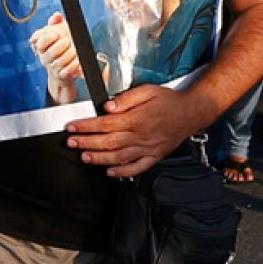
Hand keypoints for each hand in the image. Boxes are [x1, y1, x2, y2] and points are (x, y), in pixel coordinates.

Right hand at [29, 12, 84, 104]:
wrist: (62, 67)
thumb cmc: (59, 46)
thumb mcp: (56, 32)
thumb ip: (55, 22)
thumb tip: (57, 16)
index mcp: (40, 46)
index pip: (39, 42)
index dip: (49, 37)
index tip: (56, 34)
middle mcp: (44, 58)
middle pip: (52, 52)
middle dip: (63, 45)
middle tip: (68, 41)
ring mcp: (52, 67)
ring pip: (61, 61)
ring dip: (71, 54)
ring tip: (74, 50)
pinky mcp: (61, 75)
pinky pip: (68, 70)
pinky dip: (74, 64)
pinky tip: (78, 60)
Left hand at [65, 85, 203, 177]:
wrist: (191, 112)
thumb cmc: (170, 100)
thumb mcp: (148, 90)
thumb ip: (127, 98)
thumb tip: (108, 106)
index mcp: (137, 118)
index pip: (105, 123)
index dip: (86, 126)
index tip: (73, 126)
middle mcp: (141, 136)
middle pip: (108, 142)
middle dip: (86, 142)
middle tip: (71, 142)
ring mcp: (148, 148)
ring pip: (119, 157)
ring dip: (99, 158)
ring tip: (84, 157)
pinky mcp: (154, 156)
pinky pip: (137, 168)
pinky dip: (123, 172)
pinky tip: (111, 172)